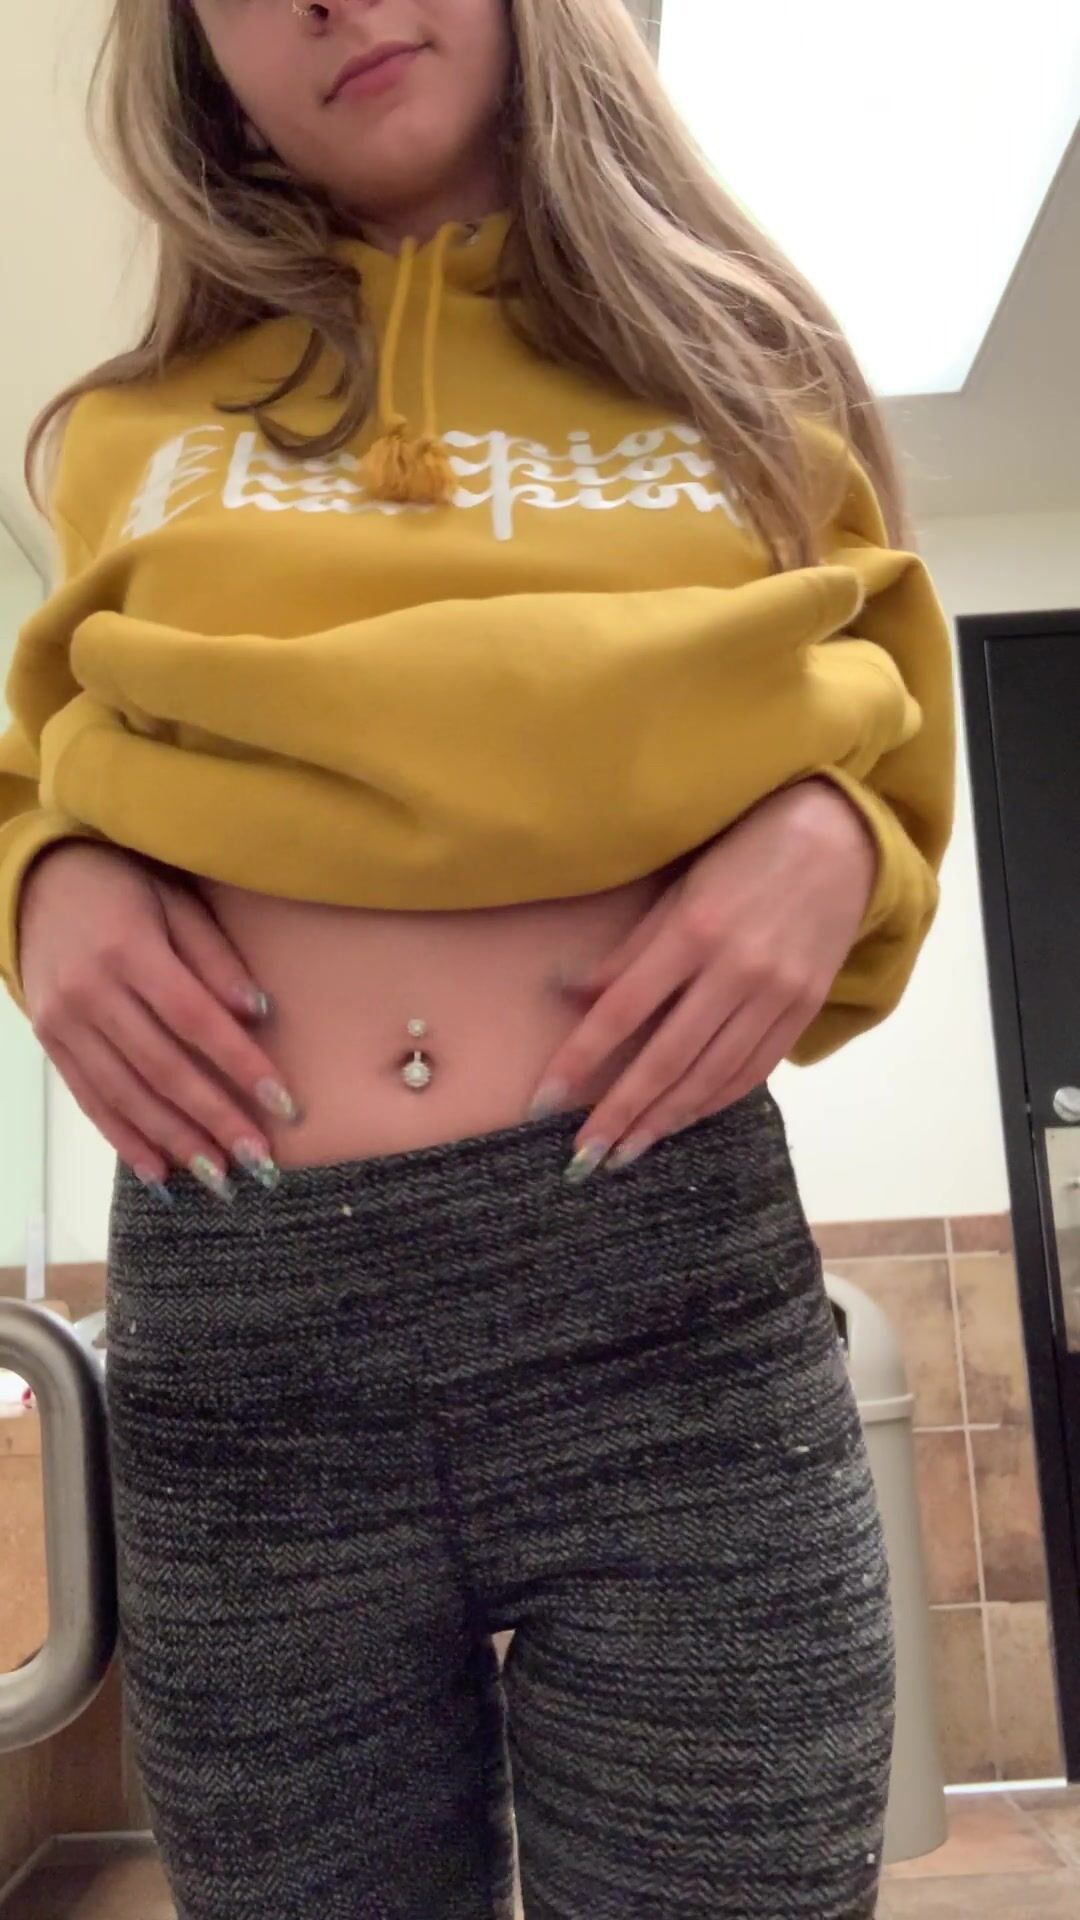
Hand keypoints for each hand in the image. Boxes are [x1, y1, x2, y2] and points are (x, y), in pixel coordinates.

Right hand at [19, 843, 298, 1200]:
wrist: (40, 882)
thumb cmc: (126, 887)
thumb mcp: (178, 903)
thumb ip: (216, 959)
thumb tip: (258, 1012)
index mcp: (130, 950)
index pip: (195, 1019)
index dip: (240, 1063)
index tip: (283, 1103)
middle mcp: (91, 992)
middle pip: (162, 1067)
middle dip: (214, 1119)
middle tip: (258, 1160)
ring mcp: (63, 1022)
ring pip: (125, 1094)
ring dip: (175, 1141)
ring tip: (220, 1177)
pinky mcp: (50, 1042)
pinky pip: (89, 1099)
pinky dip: (124, 1139)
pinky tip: (159, 1172)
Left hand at [527, 779, 876, 1180]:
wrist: (839, 838)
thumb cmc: (743, 854)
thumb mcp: (678, 889)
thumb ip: (629, 951)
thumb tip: (570, 996)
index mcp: (693, 930)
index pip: (622, 1010)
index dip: (580, 1059)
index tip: (545, 1101)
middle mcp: (736, 969)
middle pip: (666, 1057)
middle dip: (621, 1112)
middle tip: (585, 1157)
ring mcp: (775, 994)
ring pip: (711, 1074)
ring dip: (664, 1119)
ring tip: (627, 1151)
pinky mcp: (805, 1009)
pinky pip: (753, 1069)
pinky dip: (715, 1101)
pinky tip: (684, 1120)